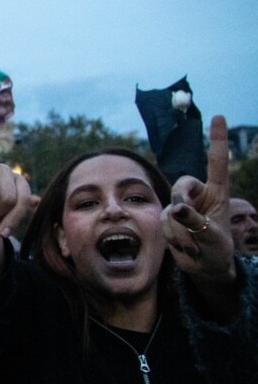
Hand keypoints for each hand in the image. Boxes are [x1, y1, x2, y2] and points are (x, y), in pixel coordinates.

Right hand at [163, 115, 234, 281]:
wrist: (204, 267)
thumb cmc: (217, 250)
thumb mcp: (212, 236)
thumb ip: (195, 221)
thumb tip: (178, 208)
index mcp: (218, 193)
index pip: (217, 162)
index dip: (217, 139)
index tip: (218, 116)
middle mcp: (199, 196)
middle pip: (182, 186)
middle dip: (182, 204)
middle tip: (187, 220)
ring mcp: (182, 207)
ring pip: (170, 209)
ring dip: (180, 231)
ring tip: (194, 246)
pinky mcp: (169, 219)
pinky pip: (163, 222)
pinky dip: (173, 237)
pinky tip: (185, 247)